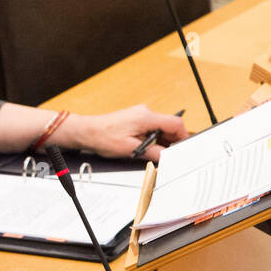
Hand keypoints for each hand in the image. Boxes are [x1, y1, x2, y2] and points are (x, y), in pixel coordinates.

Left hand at [61, 104, 188, 162]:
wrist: (87, 132)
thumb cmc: (104, 138)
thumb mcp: (131, 149)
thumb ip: (153, 152)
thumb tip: (167, 157)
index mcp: (146, 117)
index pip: (175, 123)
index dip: (183, 136)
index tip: (184, 148)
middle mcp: (144, 112)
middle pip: (169, 126)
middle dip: (171, 141)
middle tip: (169, 155)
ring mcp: (140, 114)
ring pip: (160, 128)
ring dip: (161, 141)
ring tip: (154, 153)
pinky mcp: (135, 118)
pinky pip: (151, 128)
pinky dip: (153, 138)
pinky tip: (147, 148)